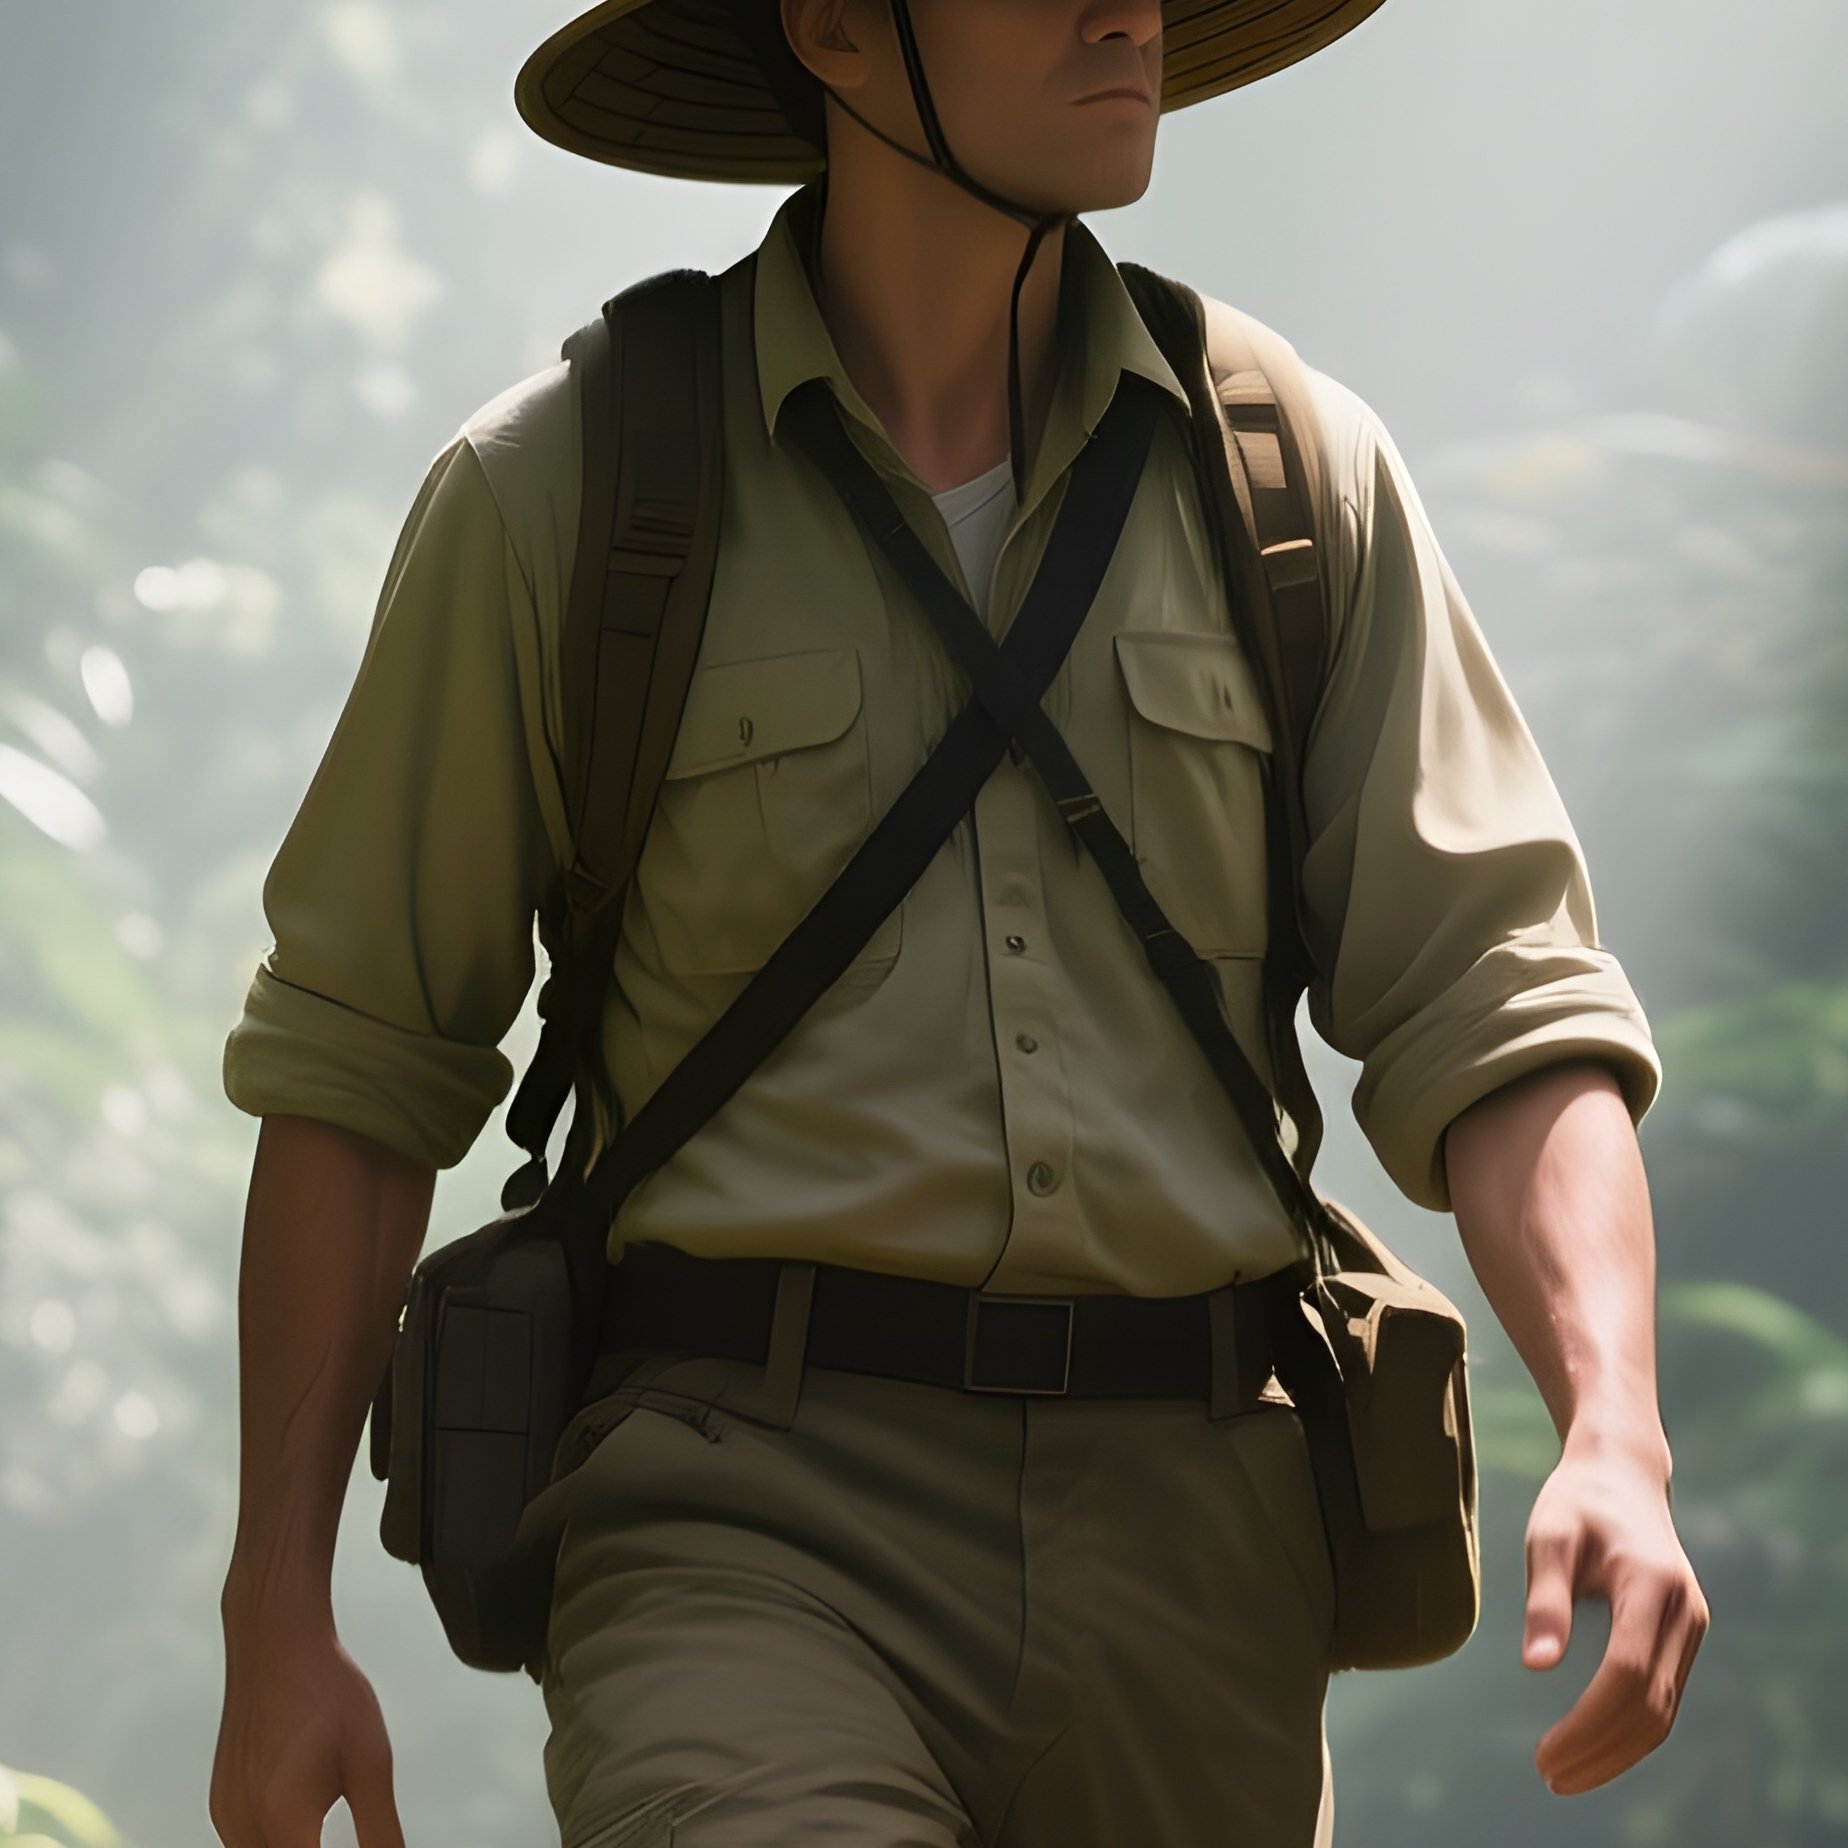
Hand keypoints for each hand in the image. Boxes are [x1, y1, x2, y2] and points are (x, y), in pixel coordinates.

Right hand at [211, 1595, 405, 1847]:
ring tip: (324, 1815)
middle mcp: (244, 1824)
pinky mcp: (220, 1803)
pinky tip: (303, 1816)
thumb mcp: (370, 1761)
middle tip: (342, 1832)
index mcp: (285, 1817)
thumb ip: (380, 1829)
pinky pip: (246, 1844)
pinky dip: (277, 1842)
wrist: (277, 1642)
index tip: (366, 1845)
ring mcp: (225, 1815)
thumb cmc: (330, 1694)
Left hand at [1522, 1433, 1709, 1794]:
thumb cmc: (1577, 1501)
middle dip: (1601, 1750)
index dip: (1587, 1723)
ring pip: (1665, 1712)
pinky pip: (1665, 1697)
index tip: (1544, 1752)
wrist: (1621, 1473)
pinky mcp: (1685, 1635)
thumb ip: (1545, 1597)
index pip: (1626, 1675)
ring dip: (1619, 1751)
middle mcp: (1685, 1612)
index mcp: (1652, 1586)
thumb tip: (1536, 1666)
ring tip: (1565, 1773)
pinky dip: (1632, 1731)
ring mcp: (1692, 1626)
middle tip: (1549, 1775)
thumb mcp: (1549, 1535)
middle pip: (1652, 1707)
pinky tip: (1594, 1746)